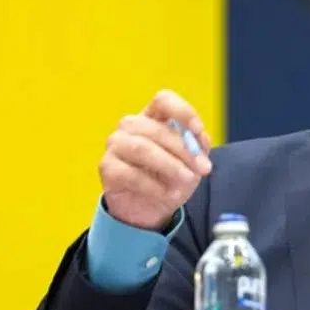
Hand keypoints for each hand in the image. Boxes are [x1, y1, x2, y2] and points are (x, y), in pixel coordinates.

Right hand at [99, 89, 213, 230]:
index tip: (198, 130)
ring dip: (169, 166)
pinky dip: (154, 186)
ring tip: (186, 180)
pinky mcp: (107, 167)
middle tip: (202, 168)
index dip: (182, 111)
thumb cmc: (171, 177)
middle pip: (156, 128)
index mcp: (153, 116)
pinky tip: (168, 195)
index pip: (163, 100)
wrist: (151, 209)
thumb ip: (199, 146)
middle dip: (183, 150)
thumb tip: (199, 138)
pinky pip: (130, 173)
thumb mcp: (193, 162)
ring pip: (141, 148)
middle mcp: (131, 125)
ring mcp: (116, 144)